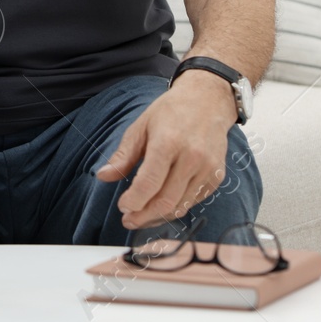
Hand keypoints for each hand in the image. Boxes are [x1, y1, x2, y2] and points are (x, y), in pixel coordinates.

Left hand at [94, 70, 237, 230]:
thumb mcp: (140, 127)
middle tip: (128, 219)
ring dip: (159, 216)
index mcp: (168, 142)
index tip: (123, 206)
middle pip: (166, 200)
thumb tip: (103, 176)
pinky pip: (194, 201)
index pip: (149, 183)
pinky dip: (176, 207)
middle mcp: (192, 158)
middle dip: (143, 216)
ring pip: (181, 206)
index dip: (134, 200)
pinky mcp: (217, 176)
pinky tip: (162, 205)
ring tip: (142, 216)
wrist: (207, 101)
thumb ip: (123, 156)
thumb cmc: (171, 112)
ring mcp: (207, 169)